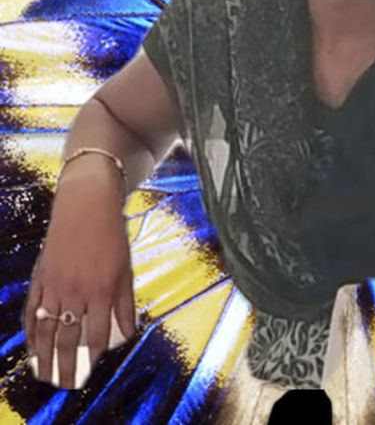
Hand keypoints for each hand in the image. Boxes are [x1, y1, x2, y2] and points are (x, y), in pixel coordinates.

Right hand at [22, 173, 137, 388]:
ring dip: (46, 356)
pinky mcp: (41, 277)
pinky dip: (31, 331)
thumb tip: (127, 331)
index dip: (96, 353)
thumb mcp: (126, 267)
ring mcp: (55, 286)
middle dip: (68, 366)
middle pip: (69, 339)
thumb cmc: (111, 236)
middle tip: (68, 384)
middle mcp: (76, 291)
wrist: (86, 205)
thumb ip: (125, 302)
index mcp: (102, 290)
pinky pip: (32, 311)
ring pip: (47, 329)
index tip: (94, 367)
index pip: (97, 334)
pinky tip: (32, 347)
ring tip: (46, 374)